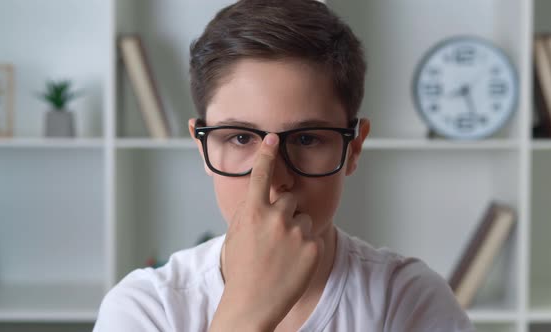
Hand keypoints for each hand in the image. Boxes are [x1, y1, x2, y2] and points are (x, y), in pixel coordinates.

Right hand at [209, 133, 323, 331]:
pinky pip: (312, 237)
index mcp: (252, 212)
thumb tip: (261, 197)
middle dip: (285, 212)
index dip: (267, 154)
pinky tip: (292, 264)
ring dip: (296, 231)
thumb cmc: (241, 269)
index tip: (273, 139)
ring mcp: (296, 232)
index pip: (261, 175)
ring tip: (283, 254)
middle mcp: (275, 217)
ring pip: (303, 218)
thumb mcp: (237, 235)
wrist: (252, 303)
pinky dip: (305, 248)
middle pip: (289, 199)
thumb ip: (251, 212)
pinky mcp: (313, 247)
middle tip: (275, 237)